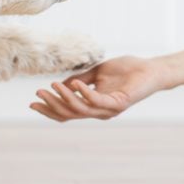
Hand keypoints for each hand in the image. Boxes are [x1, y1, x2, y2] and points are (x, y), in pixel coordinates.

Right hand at [29, 55, 165, 120]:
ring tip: (51, 87)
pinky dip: (83, 93)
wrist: (150, 69)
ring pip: (80, 109)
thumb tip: (62, 84)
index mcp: (93, 105)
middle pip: (70, 114)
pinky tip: (73, 84)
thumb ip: (81, 79)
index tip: (33, 103)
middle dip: (52, 105)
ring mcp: (108, 109)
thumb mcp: (98, 73)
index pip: (68, 113)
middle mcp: (100, 111)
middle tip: (38, 94)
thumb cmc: (127, 70)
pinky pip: (96, 100)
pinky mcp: (118, 103)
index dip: (50, 109)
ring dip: (63, 98)